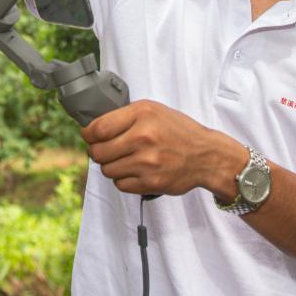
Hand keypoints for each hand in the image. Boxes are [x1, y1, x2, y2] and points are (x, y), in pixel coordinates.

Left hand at [81, 99, 243, 196]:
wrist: (207, 155)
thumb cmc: (178, 131)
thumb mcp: (153, 111)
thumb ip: (124, 116)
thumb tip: (92, 128)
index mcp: (142, 114)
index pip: (98, 128)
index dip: (88, 134)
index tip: (89, 136)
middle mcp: (143, 137)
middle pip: (98, 152)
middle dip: (97, 152)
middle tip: (105, 150)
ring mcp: (147, 161)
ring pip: (107, 170)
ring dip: (111, 166)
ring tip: (124, 160)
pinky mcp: (151, 182)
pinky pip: (120, 184)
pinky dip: (123, 179)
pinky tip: (134, 171)